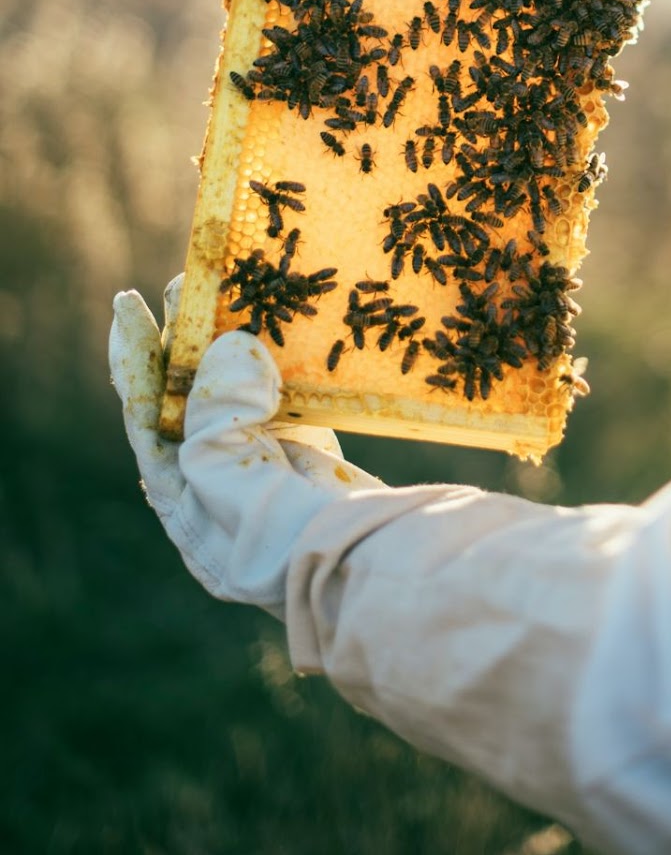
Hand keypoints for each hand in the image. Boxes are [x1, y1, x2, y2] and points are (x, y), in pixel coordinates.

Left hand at [109, 277, 381, 619]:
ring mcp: (268, 473)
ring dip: (236, 346)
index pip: (147, 415)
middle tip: (191, 283)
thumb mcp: (224, 477)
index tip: (127, 302)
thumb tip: (233, 345)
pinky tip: (283, 335)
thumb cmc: (279, 535)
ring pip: (243, 394)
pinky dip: (283, 368)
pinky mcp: (312, 463)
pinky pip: (290, 403)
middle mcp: (220, 485)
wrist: (360, 570)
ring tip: (236, 292)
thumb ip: (216, 410)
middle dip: (188, 340)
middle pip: (193, 398)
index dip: (135, 357)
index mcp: (185, 499)